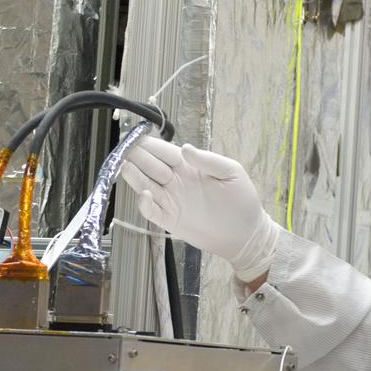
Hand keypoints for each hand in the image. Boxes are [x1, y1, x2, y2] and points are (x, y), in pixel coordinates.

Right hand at [120, 136, 278, 282]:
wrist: (246, 233)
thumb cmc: (242, 200)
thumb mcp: (231, 173)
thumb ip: (208, 160)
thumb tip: (185, 148)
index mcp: (189, 166)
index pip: (164, 151)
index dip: (150, 144)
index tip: (136, 137)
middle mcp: (176, 181)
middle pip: (150, 165)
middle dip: (137, 156)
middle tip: (126, 150)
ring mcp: (171, 200)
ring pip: (145, 185)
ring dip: (134, 176)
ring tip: (124, 165)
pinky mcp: (171, 220)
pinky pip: (151, 211)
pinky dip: (144, 204)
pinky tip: (145, 194)